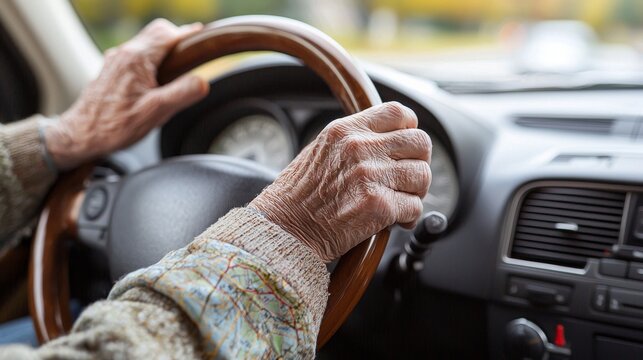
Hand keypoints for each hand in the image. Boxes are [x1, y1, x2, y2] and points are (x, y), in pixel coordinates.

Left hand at [45, 19, 209, 169]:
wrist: (81, 136)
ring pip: (145, 43)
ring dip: (163, 51)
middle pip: (156, 33)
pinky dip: (150, 60)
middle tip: (193, 56)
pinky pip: (135, 56)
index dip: (188, 35)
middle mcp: (123, 54)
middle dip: (176, 40)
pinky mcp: (111, 71)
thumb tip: (203, 82)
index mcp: (137, 59)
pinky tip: (154, 81)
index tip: (202, 38)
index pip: (168, 33)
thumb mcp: (155, 112)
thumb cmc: (115, 126)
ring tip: (176, 71)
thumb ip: (182, 94)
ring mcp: (115, 61)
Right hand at [250, 102, 431, 261]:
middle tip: (408, 177)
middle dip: (419, 162)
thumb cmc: (298, 195)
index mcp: (346, 131)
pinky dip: (409, 216)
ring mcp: (370, 177)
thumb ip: (355, 140)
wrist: (284, 228)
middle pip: (420, 142)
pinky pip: (415, 207)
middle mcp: (360, 149)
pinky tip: (395, 220)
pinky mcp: (378, 207)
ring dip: (416, 191)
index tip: (406, 145)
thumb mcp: (321, 150)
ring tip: (400, 200)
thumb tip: (388, 140)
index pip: (398, 113)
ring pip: (422, 176)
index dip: (409, 129)